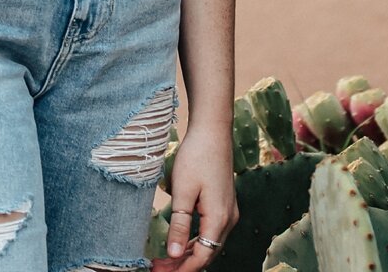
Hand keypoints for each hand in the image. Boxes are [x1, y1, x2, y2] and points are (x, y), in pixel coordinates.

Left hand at [161, 122, 236, 262]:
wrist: (212, 130)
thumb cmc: (197, 156)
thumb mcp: (183, 192)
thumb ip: (179, 225)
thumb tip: (174, 254)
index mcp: (219, 218)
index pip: (202, 256)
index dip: (181, 269)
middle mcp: (229, 218)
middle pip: (207, 252)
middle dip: (183, 264)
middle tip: (158, 268)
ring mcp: (229, 211)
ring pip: (209, 242)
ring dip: (188, 253)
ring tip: (165, 258)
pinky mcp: (224, 203)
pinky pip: (210, 230)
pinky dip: (195, 240)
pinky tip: (180, 241)